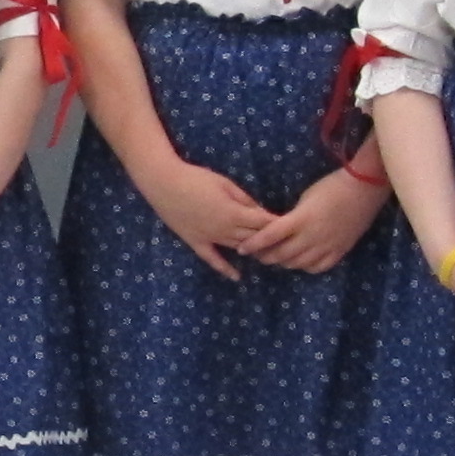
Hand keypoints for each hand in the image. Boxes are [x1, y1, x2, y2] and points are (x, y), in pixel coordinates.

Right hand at [136, 154, 274, 280]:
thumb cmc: (196, 178)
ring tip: (268, 255)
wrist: (164, 183)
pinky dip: (225, 269)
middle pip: (254, 238)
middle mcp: (225, 229)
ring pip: (238, 248)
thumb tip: (259, 210)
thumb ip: (244, 199)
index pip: (263, 222)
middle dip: (270, 240)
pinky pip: (212, 259)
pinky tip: (237, 277)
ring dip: (253, 252)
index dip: (277, 224)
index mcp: (234, 213)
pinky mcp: (196, 242)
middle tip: (284, 244)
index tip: (291, 226)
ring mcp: (210, 238)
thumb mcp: (225, 183)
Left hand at [235, 165, 387, 275]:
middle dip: (265, 256)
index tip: (242, 249)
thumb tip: (277, 229)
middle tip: (256, 255)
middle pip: (281, 255)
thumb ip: (291, 218)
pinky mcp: (340, 251)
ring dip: (283, 262)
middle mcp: (312, 237)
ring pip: (298, 264)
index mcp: (301, 220)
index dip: (254, 244)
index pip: (270, 236)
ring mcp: (327, 246)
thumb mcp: (305, 199)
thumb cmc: (331, 186)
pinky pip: (318, 267)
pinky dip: (305, 267)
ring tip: (275, 258)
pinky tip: (300, 262)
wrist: (364, 189)